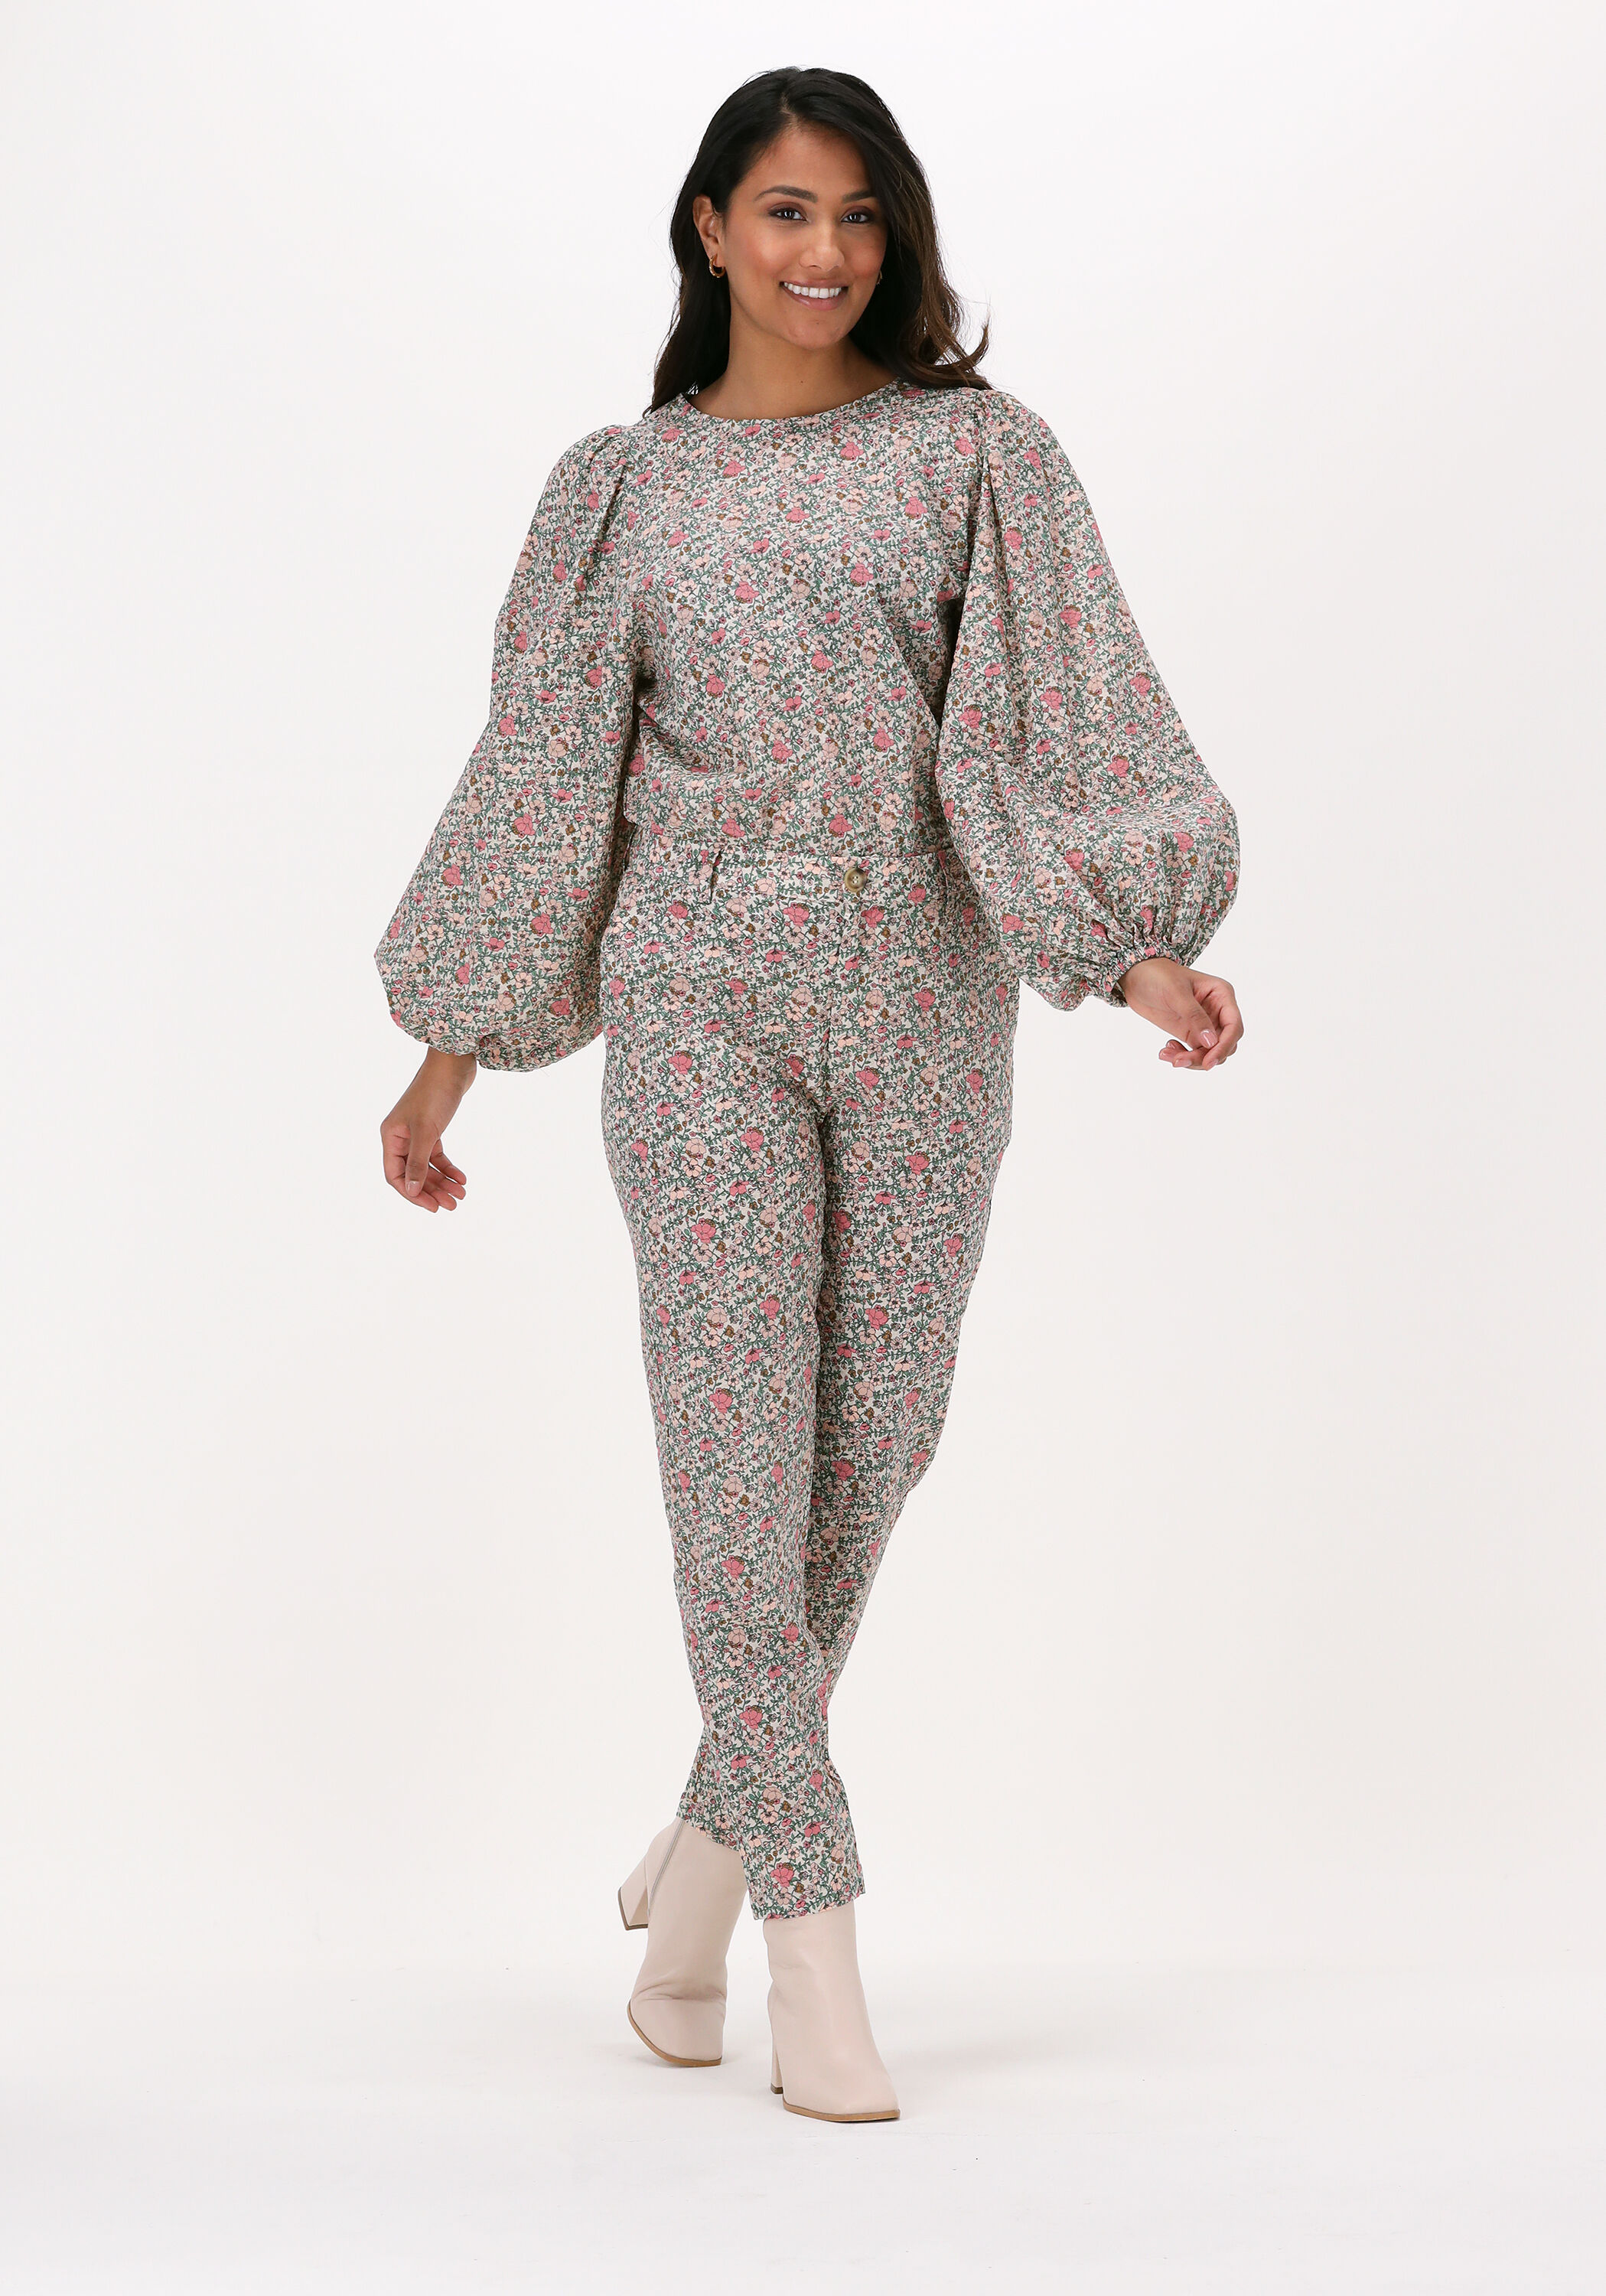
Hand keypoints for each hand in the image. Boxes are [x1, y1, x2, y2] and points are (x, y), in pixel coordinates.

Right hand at [380, 1048, 476, 1209]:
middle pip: (413, 1174)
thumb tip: (412, 1190)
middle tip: (453, 1205)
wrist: (453, 1064)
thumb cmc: (435, 1093)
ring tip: (461, 1195)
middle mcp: (400, 1136)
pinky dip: (449, 1167)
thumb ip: (418, 1162)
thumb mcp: (426, 1131)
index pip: (395, 1176)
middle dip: (433, 1191)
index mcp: (390, 1136)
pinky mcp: (432, 1128)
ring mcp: (416, 1132)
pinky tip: (462, 1178)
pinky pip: (437, 1155)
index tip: (433, 1207)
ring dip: (443, 1182)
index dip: (413, 1194)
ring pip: (427, 1166)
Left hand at [1116, 957, 1243, 1070]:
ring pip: (1210, 1052)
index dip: (1224, 1047)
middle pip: (1224, 1044)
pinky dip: (1182, 1057)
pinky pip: (1195, 1053)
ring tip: (1166, 1054)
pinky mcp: (1191, 1032)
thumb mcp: (1176, 993)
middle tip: (1179, 1060)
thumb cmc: (1158, 975)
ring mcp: (1205, 1023)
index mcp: (1222, 995)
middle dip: (1204, 1057)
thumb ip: (1194, 1016)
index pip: (1233, 1026)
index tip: (1208, 1062)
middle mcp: (1218, 1011)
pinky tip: (1166, 1050)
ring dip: (1191, 1060)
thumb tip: (1211, 1042)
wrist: (1136, 977)